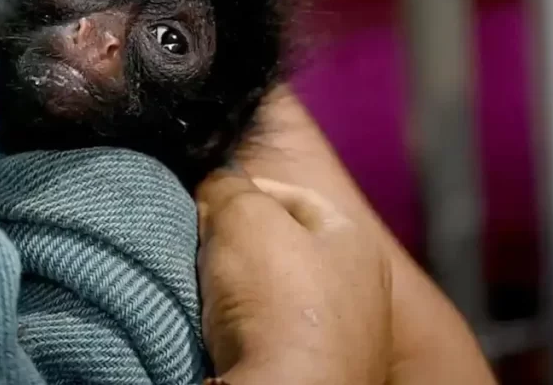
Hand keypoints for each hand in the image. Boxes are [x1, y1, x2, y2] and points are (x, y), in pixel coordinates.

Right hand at [197, 84, 496, 384]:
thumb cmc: (277, 302)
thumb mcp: (245, 217)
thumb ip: (228, 188)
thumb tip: (214, 187)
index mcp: (355, 241)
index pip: (293, 195)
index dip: (243, 190)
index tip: (204, 202)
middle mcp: (356, 289)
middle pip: (277, 247)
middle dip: (231, 242)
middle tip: (196, 242)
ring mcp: (336, 339)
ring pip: (265, 295)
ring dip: (227, 290)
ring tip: (198, 287)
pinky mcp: (309, 374)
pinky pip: (261, 339)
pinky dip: (233, 331)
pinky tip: (211, 330)